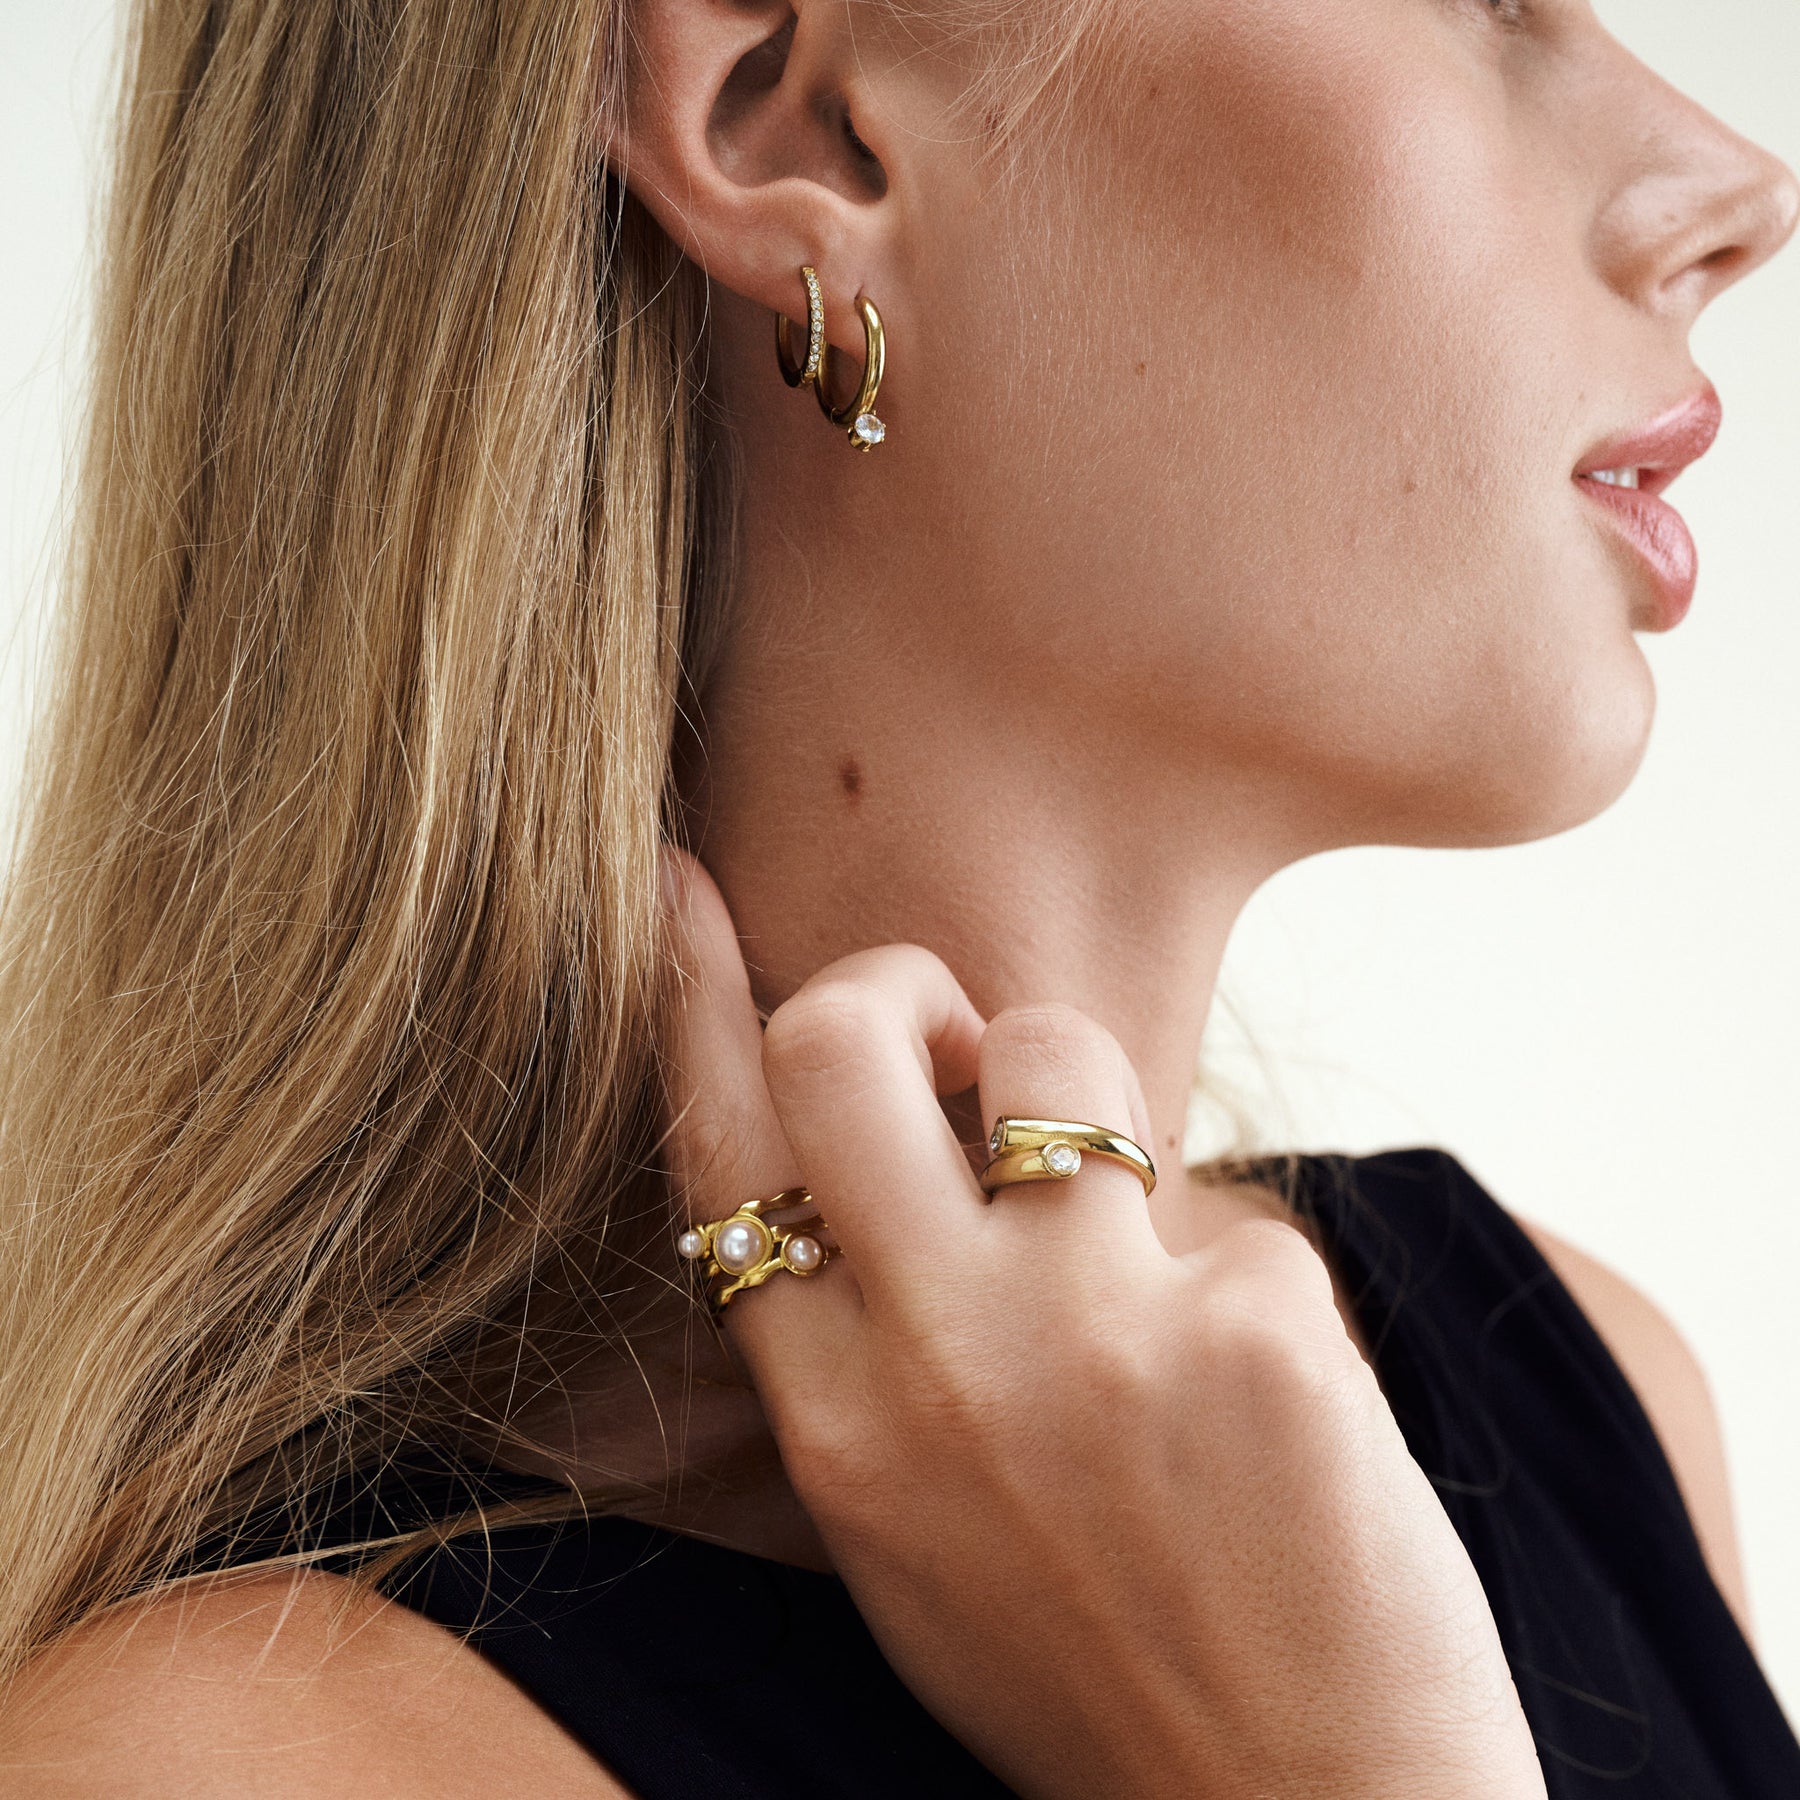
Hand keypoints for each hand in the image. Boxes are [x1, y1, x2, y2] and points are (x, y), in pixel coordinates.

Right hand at [661, 852, 1545, 1799]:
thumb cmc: (1094, 1664)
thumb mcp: (910, 1523)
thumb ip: (868, 1346)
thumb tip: (883, 1148)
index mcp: (829, 1422)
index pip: (720, 1152)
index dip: (686, 993)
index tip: (676, 876)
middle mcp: (932, 1362)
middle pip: (844, 1034)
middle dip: (898, 987)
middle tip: (961, 1050)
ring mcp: (1089, 1340)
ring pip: (1054, 1053)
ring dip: (1086, 1102)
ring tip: (1129, 1235)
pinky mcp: (1253, 1333)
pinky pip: (1236, 1207)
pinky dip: (1248, 1282)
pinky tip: (1274, 1412)